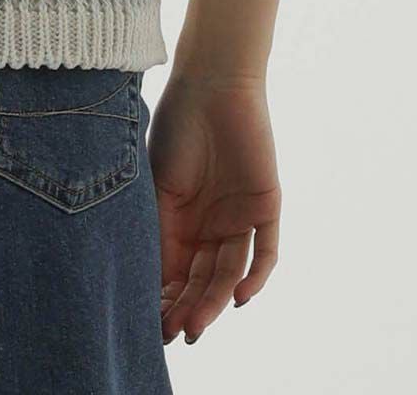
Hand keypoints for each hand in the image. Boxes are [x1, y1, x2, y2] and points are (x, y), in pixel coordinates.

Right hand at [149, 69, 280, 345]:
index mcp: (179, 218)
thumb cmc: (177, 125)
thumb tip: (148, 282)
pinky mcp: (267, 208)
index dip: (164, 298)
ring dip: (214, 301)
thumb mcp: (156, 184)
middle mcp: (210, 224)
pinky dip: (256, 278)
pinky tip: (239, 299)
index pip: (173, 271)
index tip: (151, 325)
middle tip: (176, 333)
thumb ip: (158, 229)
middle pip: (201, 279)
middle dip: (188, 307)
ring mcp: (239, 218)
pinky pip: (265, 253)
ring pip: (229, 273)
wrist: (213, 83)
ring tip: (196, 324)